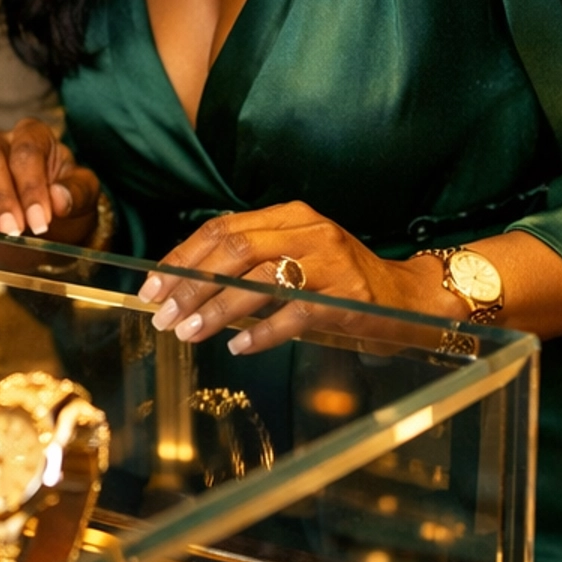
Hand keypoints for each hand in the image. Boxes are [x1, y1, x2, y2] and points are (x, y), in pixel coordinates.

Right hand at [0, 119, 100, 242]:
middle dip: (1, 198)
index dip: (31, 187)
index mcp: (33, 136)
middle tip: (12, 230)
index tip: (41, 220)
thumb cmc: (66, 205)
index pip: (26, 154)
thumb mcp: (84, 197)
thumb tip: (59, 198)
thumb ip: (76, 194)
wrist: (49, 228)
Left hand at [137, 201, 451, 353]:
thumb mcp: (297, 254)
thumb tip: (185, 284)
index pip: (222, 229)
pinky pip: (293, 315)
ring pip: (258, 280)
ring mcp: (330, 264)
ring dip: (216, 309)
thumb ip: (252, 259)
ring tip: (188, 333)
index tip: (152, 287)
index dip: (182, 257)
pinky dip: (261, 332)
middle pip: (234, 251)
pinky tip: (239, 346)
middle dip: (190, 284)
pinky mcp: (347, 298)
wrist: (409, 298)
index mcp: (290, 215)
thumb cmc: (341, 280)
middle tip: (163, 316)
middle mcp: (309, 231)